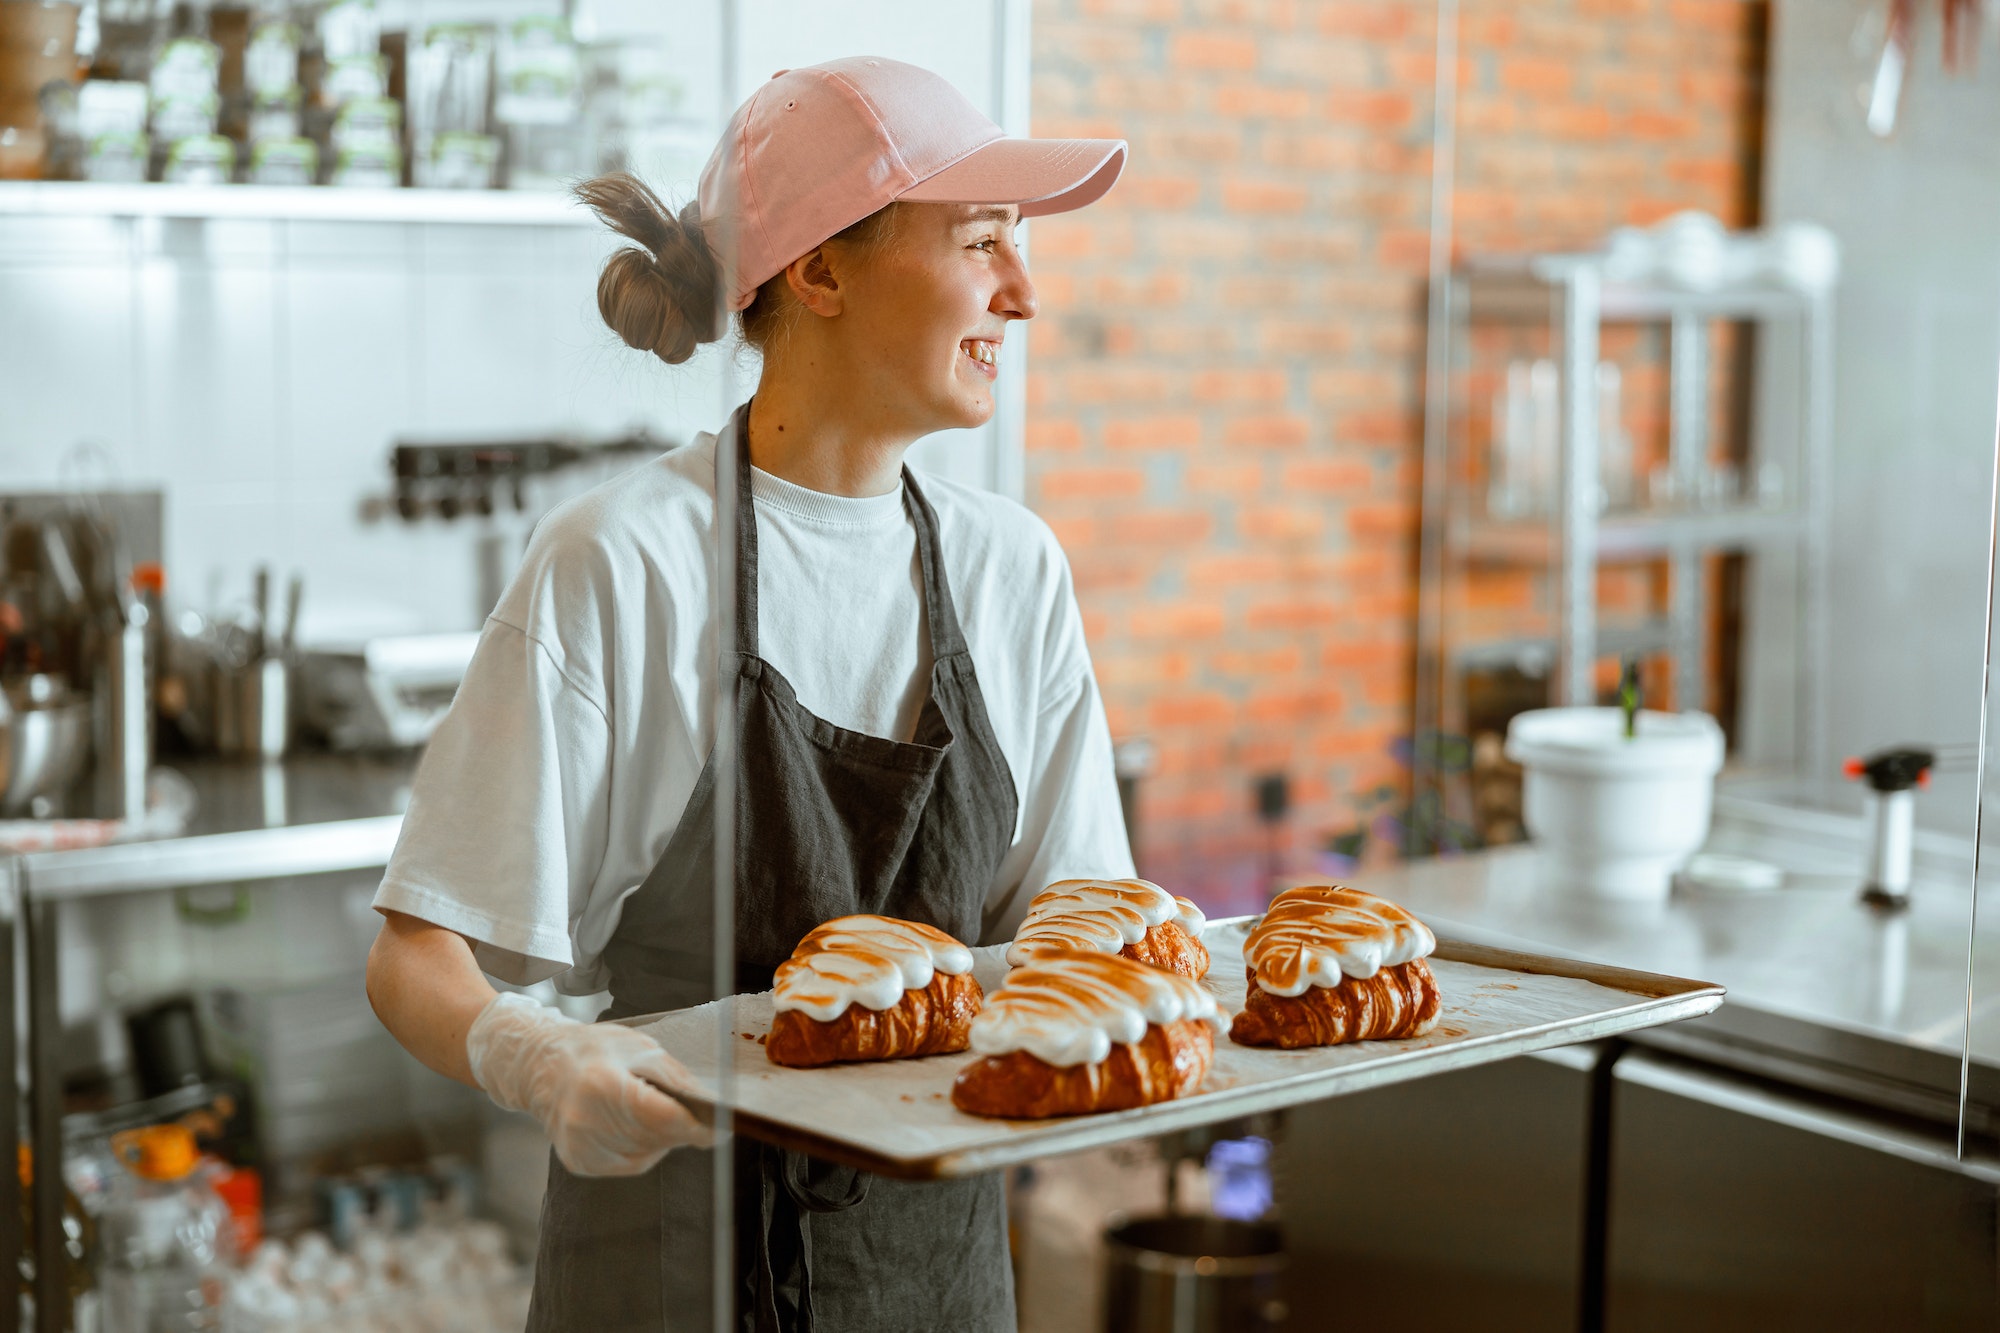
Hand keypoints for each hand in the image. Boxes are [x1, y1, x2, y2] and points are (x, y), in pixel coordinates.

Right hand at [466, 992, 711, 1176]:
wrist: (543, 1068)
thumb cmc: (594, 1051)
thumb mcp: (639, 1047)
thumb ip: (674, 1078)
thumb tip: (708, 1105)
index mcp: (601, 1085)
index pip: (659, 1116)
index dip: (695, 1126)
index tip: (722, 1129)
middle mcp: (585, 1121)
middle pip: (656, 1138)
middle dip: (681, 1128)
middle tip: (690, 1112)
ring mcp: (580, 1146)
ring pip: (647, 1154)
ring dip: (661, 1137)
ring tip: (646, 1107)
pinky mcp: (579, 1163)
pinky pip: (630, 1163)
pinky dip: (641, 1147)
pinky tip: (629, 1123)